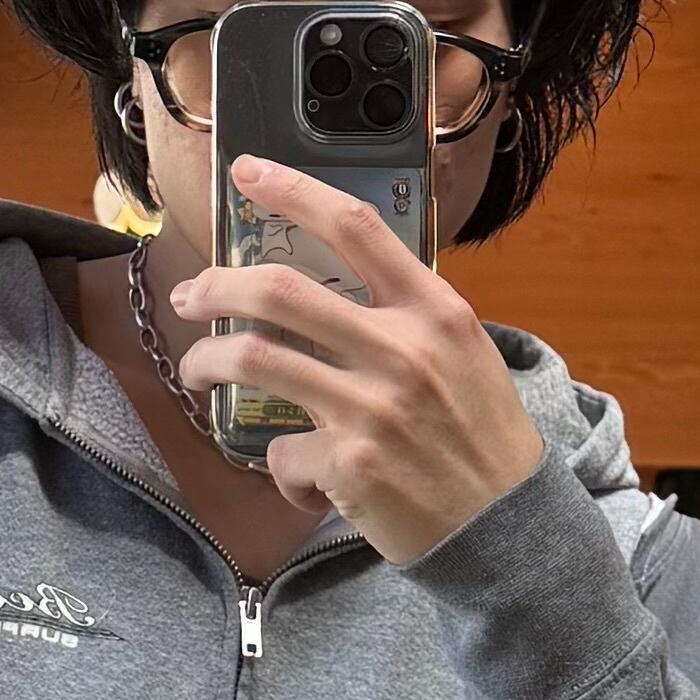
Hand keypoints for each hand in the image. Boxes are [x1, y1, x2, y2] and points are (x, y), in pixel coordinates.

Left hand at [168, 160, 545, 563]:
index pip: (356, 226)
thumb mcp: (463, 356)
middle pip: (280, 290)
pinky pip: (281, 452)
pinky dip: (281, 468)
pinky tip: (302, 478)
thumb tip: (331, 289)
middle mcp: (403, 350)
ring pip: (255, 360)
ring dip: (208, 362)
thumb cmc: (480, 438)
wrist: (509, 527)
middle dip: (216, 288)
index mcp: (434, 311)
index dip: (292, 190)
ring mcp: (374, 408)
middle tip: (191, 297)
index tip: (247, 171)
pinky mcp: (351, 465)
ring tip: (197, 371)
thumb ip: (406, 318)